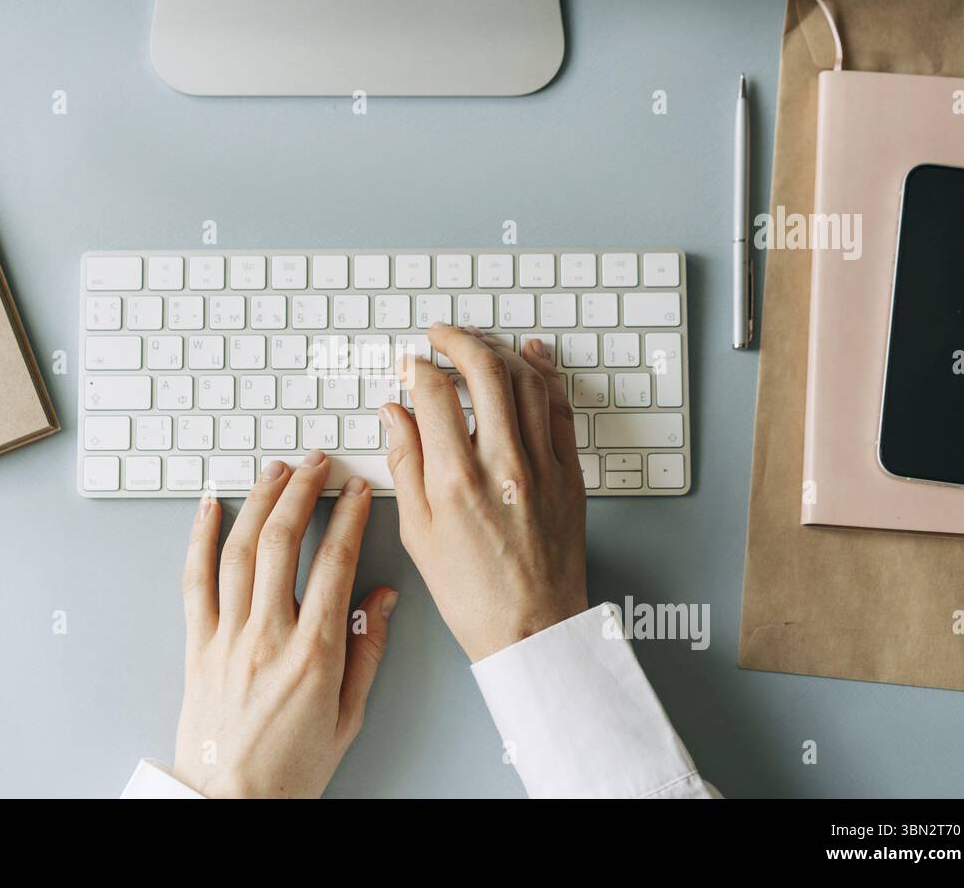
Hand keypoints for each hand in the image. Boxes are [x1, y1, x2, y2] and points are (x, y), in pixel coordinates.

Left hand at [172, 451, 397, 797]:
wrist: (229, 801)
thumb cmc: (290, 768)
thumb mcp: (348, 716)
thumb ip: (368, 651)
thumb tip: (383, 598)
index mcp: (315, 654)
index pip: (335, 564)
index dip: (347, 517)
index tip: (356, 490)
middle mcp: (269, 636)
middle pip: (283, 543)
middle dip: (302, 492)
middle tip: (317, 463)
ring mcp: (227, 637)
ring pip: (240, 551)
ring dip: (258, 501)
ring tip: (275, 470)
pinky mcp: (196, 645)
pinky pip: (194, 581)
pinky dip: (199, 538)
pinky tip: (209, 506)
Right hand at [380, 323, 587, 661]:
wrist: (533, 627)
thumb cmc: (471, 591)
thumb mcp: (418, 531)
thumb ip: (405, 463)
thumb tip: (394, 413)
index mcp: (456, 480)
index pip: (434, 394)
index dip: (417, 368)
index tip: (409, 364)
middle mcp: (503, 464)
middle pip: (484, 372)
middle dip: (458, 341)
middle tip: (441, 334)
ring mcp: (542, 465)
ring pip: (526, 381)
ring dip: (500, 350)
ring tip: (479, 343)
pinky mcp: (569, 473)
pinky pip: (560, 407)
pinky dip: (545, 374)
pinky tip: (531, 356)